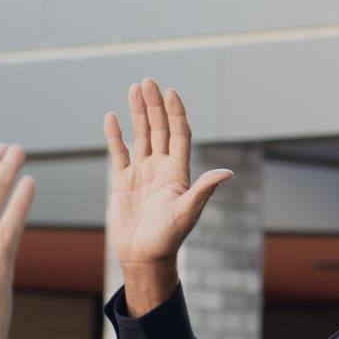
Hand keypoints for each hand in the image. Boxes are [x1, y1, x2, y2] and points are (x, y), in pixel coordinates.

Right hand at [104, 80, 232, 312]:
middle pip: (159, 129)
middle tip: (148, 82)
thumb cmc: (168, 238)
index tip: (171, 92)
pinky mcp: (122, 181)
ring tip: (134, 89)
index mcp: (179, 172)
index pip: (179, 135)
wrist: (144, 257)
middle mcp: (161, 168)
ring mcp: (141, 172)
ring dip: (138, 113)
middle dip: (154, 105)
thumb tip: (226, 173)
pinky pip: (118, 152)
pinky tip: (111, 117)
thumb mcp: (188, 212)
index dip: (176, 113)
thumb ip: (203, 190)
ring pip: (140, 135)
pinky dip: (114, 135)